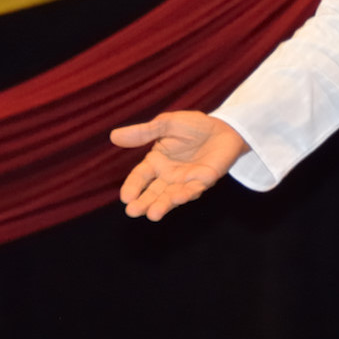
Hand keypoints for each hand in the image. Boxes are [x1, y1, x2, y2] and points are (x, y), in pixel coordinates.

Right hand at [110, 111, 248, 221]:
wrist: (224, 126)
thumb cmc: (194, 126)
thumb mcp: (166, 124)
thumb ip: (144, 132)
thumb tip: (114, 136)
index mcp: (156, 162)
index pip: (139, 177)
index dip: (132, 187)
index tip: (125, 197)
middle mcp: (168, 175)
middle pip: (153, 192)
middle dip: (143, 203)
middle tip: (133, 212)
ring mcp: (186, 180)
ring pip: (171, 196)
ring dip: (162, 205)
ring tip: (153, 214)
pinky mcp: (204, 180)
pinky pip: (193, 189)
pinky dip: (185, 194)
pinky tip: (177, 197)